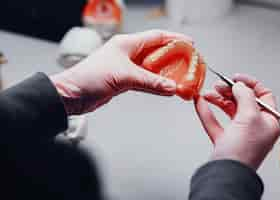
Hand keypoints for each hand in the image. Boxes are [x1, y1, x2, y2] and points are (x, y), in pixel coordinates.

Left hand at [51, 30, 192, 114]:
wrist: (72, 94)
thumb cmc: (89, 77)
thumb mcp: (124, 77)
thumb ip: (150, 82)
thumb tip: (171, 87)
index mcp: (127, 44)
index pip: (156, 37)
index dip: (174, 39)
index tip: (189, 43)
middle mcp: (127, 53)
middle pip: (156, 52)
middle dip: (173, 57)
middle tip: (188, 63)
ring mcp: (126, 67)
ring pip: (152, 68)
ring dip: (165, 73)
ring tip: (181, 77)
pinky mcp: (124, 81)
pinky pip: (144, 81)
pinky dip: (155, 84)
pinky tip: (164, 89)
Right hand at [194, 74, 279, 169]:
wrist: (226, 173)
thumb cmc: (243, 152)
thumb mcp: (250, 117)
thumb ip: (245, 96)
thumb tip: (240, 86)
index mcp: (268, 121)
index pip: (263, 95)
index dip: (250, 84)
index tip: (235, 78)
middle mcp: (255, 127)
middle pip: (243, 101)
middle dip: (229, 91)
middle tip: (219, 85)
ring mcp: (239, 133)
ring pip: (228, 110)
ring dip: (217, 99)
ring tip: (207, 93)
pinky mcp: (224, 140)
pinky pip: (214, 121)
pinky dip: (206, 111)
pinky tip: (200, 103)